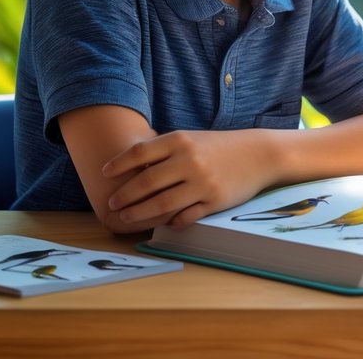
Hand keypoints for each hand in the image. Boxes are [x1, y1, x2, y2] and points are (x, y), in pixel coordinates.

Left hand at [101, 129, 274, 227]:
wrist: (258, 154)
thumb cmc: (219, 147)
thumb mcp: (192, 139)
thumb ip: (164, 150)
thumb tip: (128, 164)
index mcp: (181, 140)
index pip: (140, 152)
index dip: (118, 164)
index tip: (104, 173)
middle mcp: (190, 160)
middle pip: (146, 182)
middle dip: (124, 195)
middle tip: (111, 204)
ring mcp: (202, 183)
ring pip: (161, 204)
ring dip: (138, 214)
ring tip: (125, 218)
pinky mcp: (214, 201)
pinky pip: (184, 216)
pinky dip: (170, 222)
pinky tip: (162, 223)